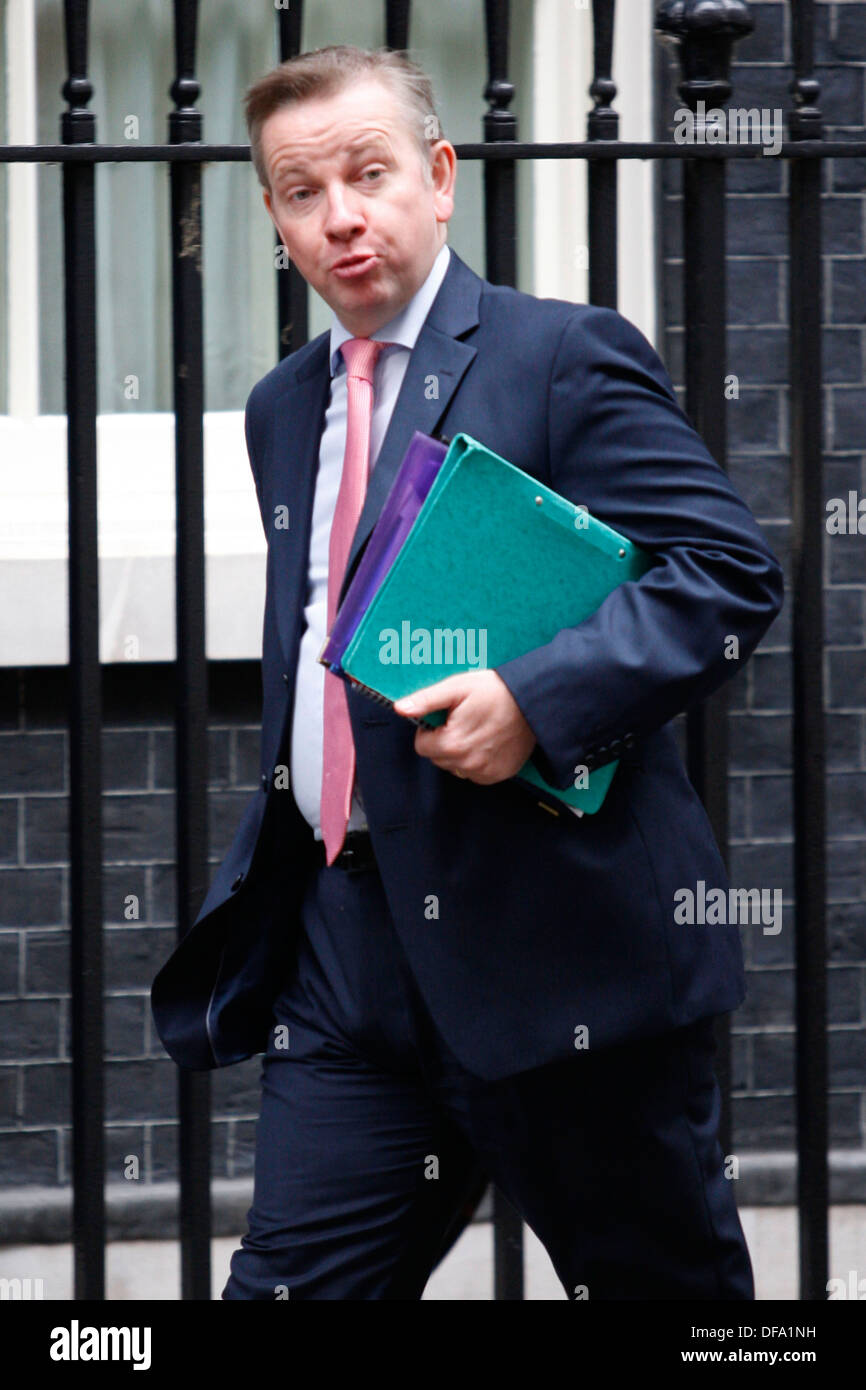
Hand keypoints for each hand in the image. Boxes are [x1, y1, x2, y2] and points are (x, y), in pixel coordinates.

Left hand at [393, 670, 536, 783]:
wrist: (533, 701)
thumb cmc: (495, 691)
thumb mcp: (456, 688)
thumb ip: (425, 700)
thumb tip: (400, 709)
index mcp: (452, 744)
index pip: (422, 746)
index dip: (430, 730)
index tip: (446, 718)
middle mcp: (467, 764)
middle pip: (438, 758)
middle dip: (444, 741)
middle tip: (463, 721)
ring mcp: (484, 772)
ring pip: (456, 767)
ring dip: (460, 753)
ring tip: (477, 730)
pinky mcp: (498, 775)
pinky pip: (475, 773)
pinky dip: (477, 761)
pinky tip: (488, 742)